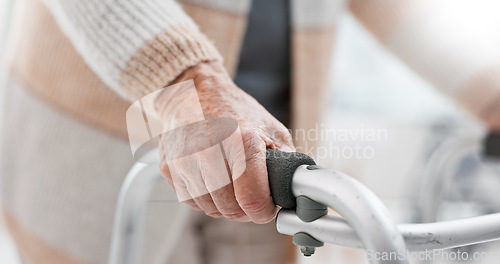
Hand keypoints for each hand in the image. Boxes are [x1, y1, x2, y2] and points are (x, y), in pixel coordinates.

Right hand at [156, 61, 294, 223]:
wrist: (193, 92)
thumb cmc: (235, 111)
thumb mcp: (272, 131)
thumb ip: (286, 165)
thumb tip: (292, 194)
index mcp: (241, 140)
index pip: (253, 201)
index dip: (264, 210)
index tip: (266, 206)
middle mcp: (209, 151)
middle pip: (232, 210)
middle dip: (245, 208)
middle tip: (249, 191)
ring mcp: (185, 161)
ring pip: (211, 209)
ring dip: (224, 204)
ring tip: (229, 179)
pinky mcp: (169, 167)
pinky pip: (192, 201)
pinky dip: (205, 196)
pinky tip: (210, 175)